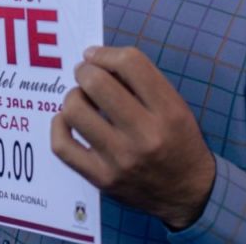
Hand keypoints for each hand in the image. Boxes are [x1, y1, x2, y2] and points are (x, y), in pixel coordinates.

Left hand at [51, 46, 215, 230]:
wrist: (187, 193)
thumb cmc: (178, 140)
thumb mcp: (175, 105)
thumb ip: (141, 80)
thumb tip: (96, 59)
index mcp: (168, 111)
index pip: (130, 63)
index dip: (105, 53)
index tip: (96, 56)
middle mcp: (145, 135)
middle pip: (97, 84)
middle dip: (85, 71)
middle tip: (86, 74)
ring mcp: (119, 159)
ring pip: (75, 111)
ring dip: (73, 97)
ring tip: (82, 99)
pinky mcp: (101, 178)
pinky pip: (62, 145)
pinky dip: (58, 125)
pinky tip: (68, 120)